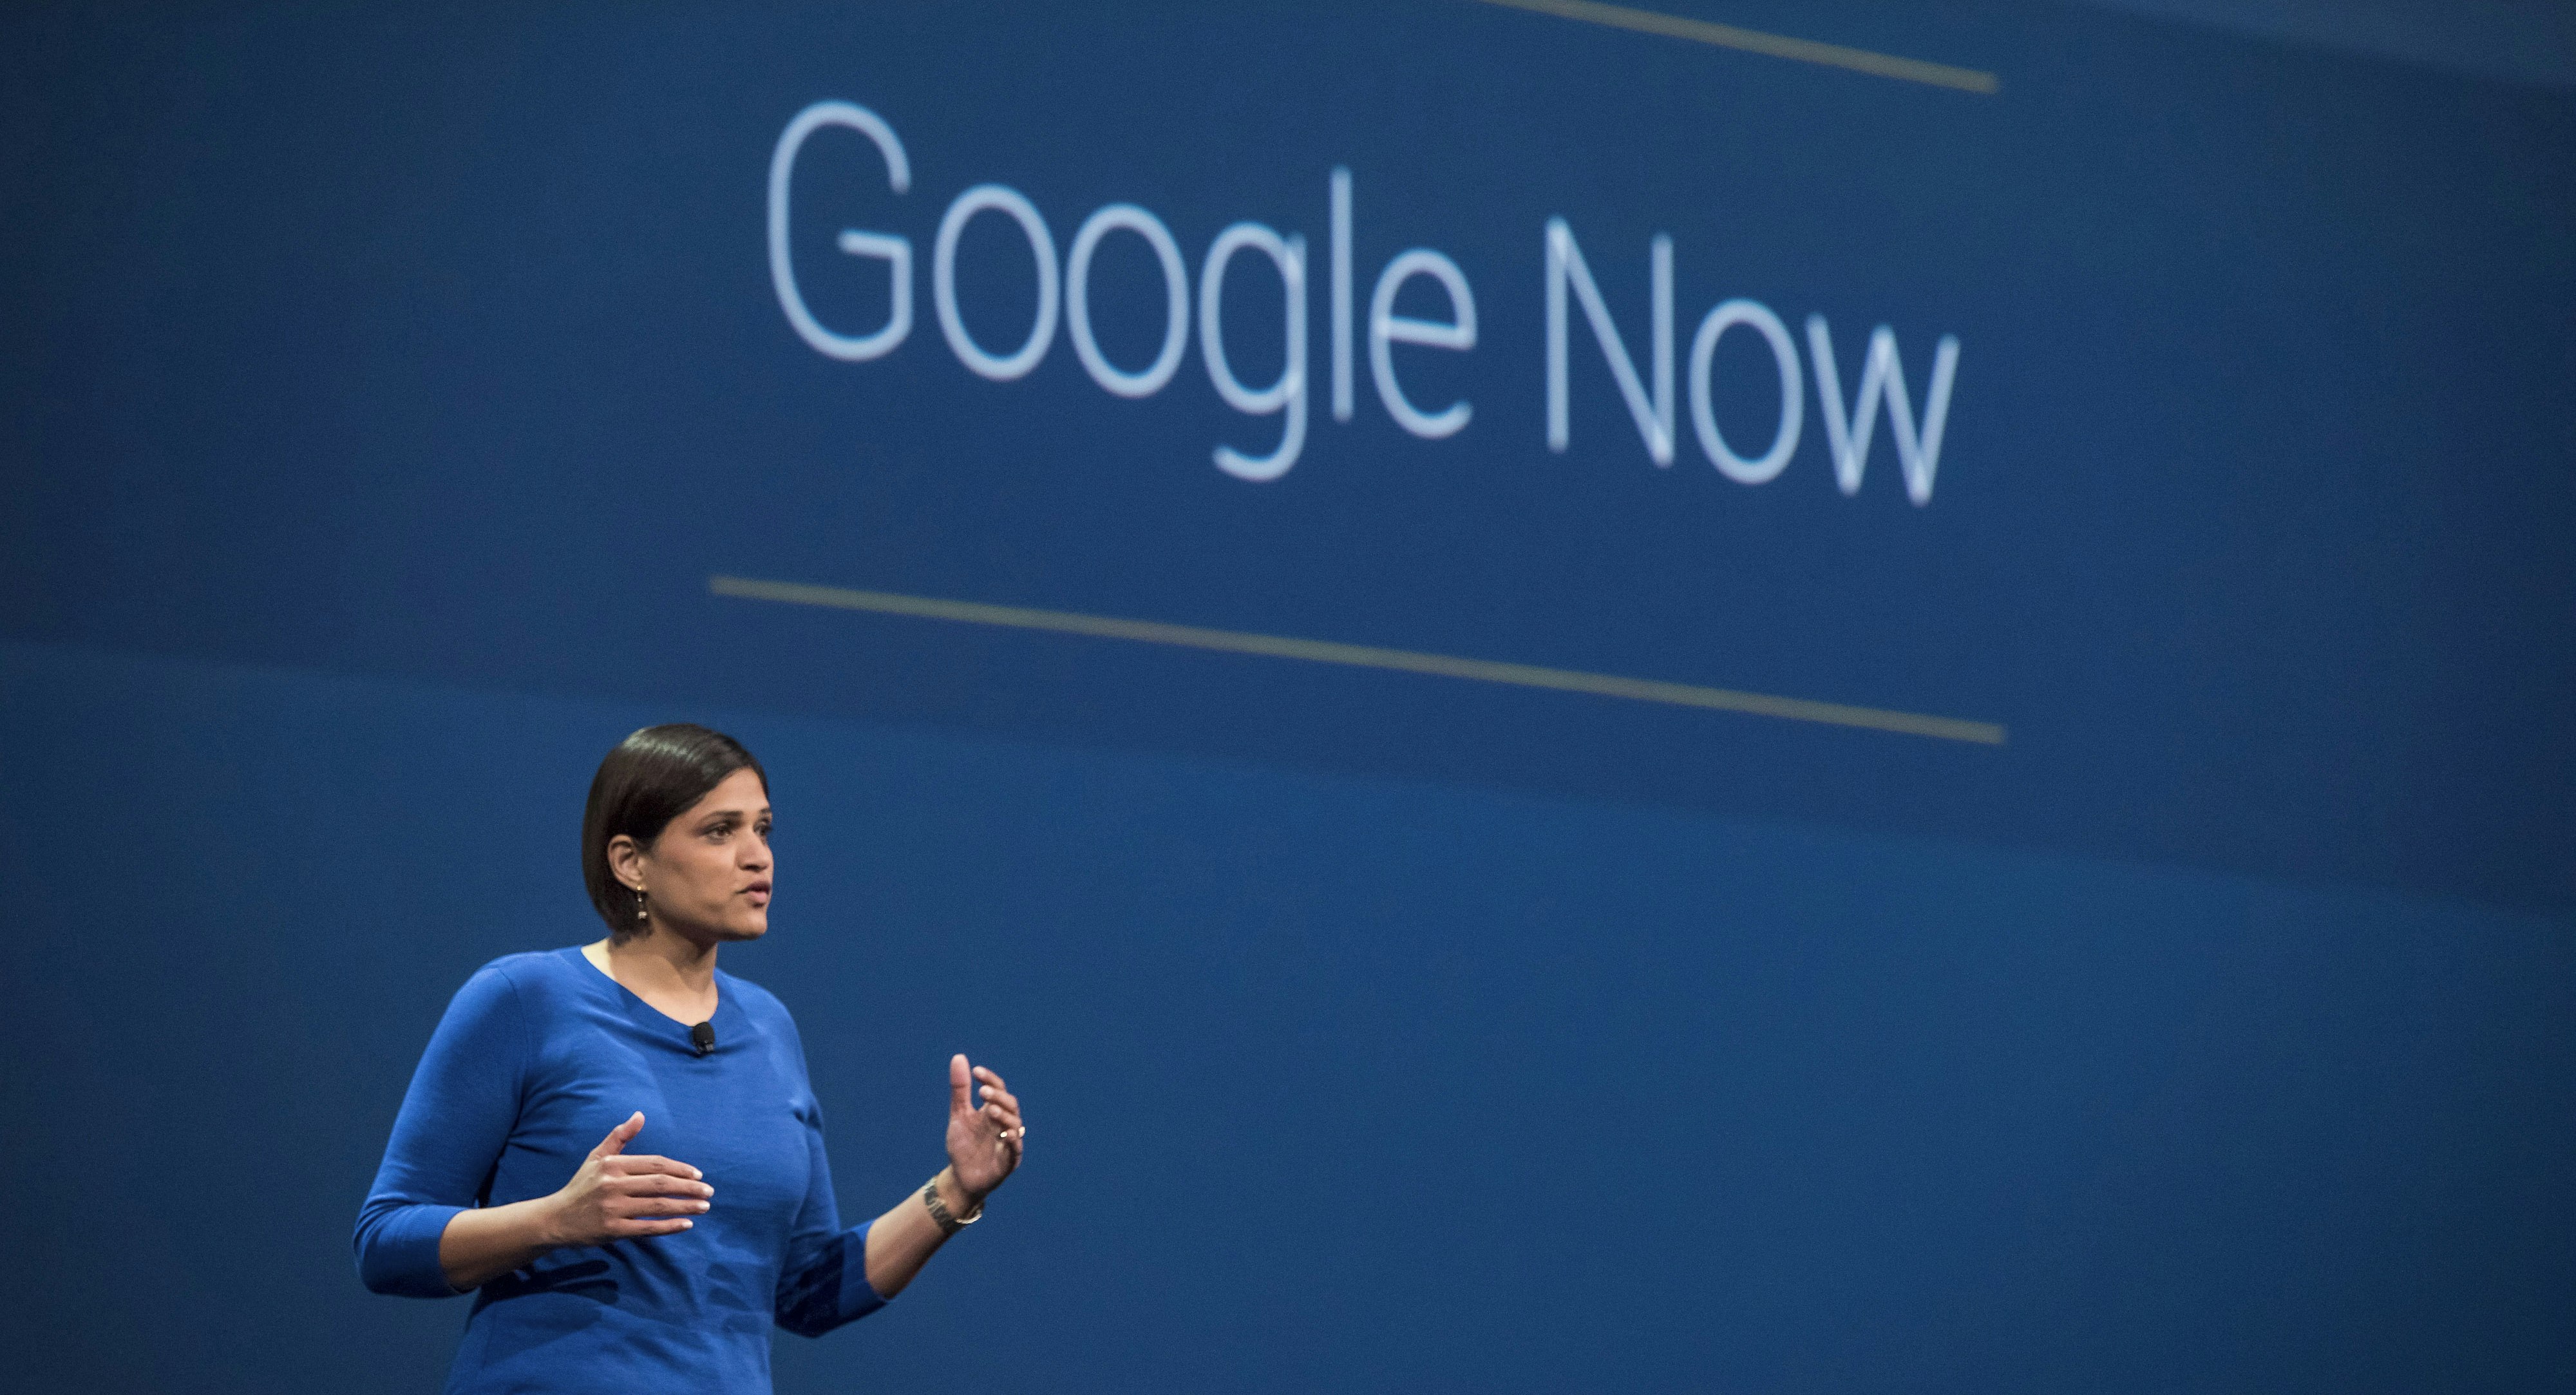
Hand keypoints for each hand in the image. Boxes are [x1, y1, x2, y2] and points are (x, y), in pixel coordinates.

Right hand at [541, 1112, 713, 1247]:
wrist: (555, 1218)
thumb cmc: (581, 1186)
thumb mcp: (597, 1157)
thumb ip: (620, 1136)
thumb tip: (640, 1114)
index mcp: (612, 1165)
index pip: (655, 1164)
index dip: (680, 1169)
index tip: (698, 1174)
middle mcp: (613, 1185)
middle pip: (660, 1184)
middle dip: (689, 1187)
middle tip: (709, 1191)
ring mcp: (613, 1208)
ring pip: (657, 1206)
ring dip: (685, 1206)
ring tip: (704, 1206)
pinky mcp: (612, 1230)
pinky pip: (647, 1228)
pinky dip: (669, 1227)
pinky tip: (686, 1224)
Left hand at [941, 1055, 1023, 1208]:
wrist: (960, 1178)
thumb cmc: (963, 1145)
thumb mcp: (959, 1115)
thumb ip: (961, 1090)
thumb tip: (959, 1057)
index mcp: (992, 1111)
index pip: (998, 1090)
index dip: (990, 1079)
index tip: (976, 1071)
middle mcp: (1003, 1124)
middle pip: (1010, 1105)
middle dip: (998, 1097)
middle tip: (982, 1092)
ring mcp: (1008, 1142)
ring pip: (1015, 1124)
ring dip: (1004, 1116)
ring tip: (990, 1110)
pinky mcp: (1008, 1161)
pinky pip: (1015, 1149)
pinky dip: (1013, 1141)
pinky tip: (1006, 1134)